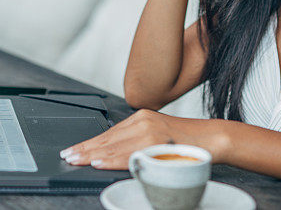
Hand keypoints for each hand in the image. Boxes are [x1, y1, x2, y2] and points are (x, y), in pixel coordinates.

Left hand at [58, 109, 222, 169]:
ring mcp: (150, 130)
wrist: (213, 139)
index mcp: (142, 118)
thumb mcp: (157, 137)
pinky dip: (112, 159)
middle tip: (67, 156)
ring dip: (92, 155)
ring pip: (115, 146)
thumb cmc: (187, 142)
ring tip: (76, 160)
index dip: (89, 143)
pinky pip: (129, 154)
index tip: (74, 150)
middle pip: (108, 138)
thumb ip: (137, 142)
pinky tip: (98, 162)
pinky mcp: (157, 141)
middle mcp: (143, 120)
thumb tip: (113, 154)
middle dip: (85, 149)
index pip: (109, 133)